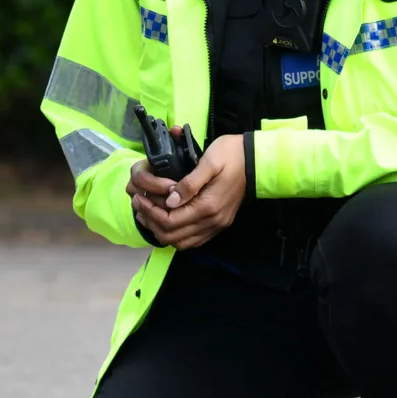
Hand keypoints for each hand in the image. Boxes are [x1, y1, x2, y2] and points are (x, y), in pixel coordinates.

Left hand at [126, 133, 247, 249]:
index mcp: (208, 206)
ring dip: (161, 230)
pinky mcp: (219, 224)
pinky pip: (194, 240)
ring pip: (182, 242)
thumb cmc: (231, 155)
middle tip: (139, 205)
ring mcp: (217, 225)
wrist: (257, 159)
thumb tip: (169, 200)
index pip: (170, 221)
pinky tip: (166, 219)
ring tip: (148, 212)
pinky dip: (176, 234)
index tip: (139, 198)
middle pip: (172, 236)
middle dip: (151, 222)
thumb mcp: (209, 161)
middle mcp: (212, 221)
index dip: (150, 212)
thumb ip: (189, 183)